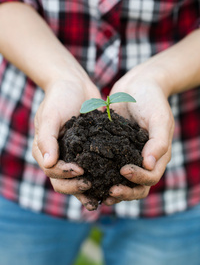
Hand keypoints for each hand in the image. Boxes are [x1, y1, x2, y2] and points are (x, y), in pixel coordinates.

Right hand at [32, 77, 100, 209]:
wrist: (75, 84)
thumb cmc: (59, 98)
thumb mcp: (50, 115)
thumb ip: (46, 138)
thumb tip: (48, 163)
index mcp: (46, 151)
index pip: (52, 171)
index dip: (65, 175)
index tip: (80, 171)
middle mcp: (60, 156)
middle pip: (64, 181)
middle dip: (77, 187)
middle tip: (91, 186)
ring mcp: (76, 155)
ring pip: (80, 180)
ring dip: (89, 191)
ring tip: (104, 197)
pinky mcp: (91, 150)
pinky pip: (95, 167)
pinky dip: (101, 177)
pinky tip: (113, 182)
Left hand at [103, 62, 174, 204]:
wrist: (137, 84)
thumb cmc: (152, 99)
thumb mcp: (159, 118)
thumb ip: (158, 141)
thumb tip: (149, 165)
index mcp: (157, 155)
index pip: (150, 177)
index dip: (138, 179)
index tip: (124, 172)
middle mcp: (142, 159)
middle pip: (136, 186)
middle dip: (123, 192)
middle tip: (107, 192)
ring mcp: (127, 155)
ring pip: (120, 180)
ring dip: (109, 187)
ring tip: (95, 190)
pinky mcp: (113, 147)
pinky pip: (107, 165)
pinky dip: (99, 172)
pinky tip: (86, 173)